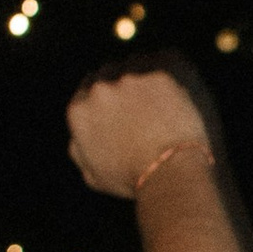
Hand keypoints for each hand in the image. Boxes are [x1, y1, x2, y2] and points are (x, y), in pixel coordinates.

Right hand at [68, 66, 213, 199]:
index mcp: (79, 112)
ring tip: (160, 110)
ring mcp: (129, 81)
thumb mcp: (92, 174)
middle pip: (108, 78)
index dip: (104, 102)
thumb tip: (77, 136)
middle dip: (122, 91)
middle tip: (141, 109)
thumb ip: (79, 150)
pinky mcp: (158, 77)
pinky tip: (175, 107)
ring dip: (144, 86)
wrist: (169, 172)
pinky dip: (168, 89)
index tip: (119, 110)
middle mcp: (99, 90)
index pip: (86, 94)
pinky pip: (162, 76)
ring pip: (135, 72)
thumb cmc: (132, 179)